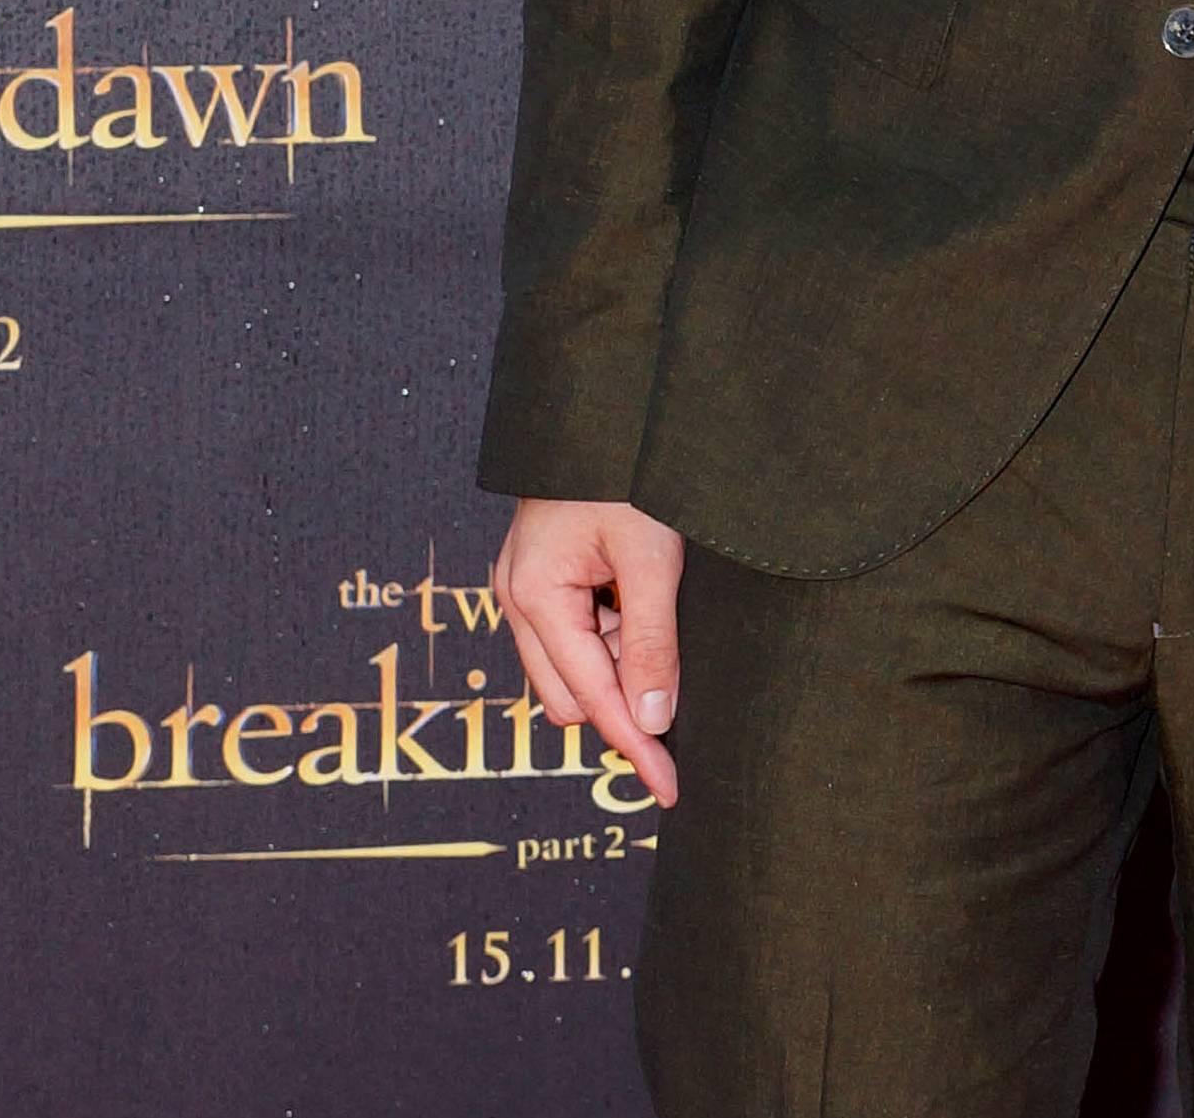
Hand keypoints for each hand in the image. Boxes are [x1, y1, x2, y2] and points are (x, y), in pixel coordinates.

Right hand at [495, 498, 685, 806]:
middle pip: (573, 695)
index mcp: (535, 597)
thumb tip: (655, 719)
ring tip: (655, 592)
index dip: (636, 746)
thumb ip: (651, 639)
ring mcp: (524, 587)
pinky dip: (610, 631)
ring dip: (619, 658)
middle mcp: (516, 599)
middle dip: (626, 694)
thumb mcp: (652, 555)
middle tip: (677, 657)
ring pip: (573, 667)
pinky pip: (574, 632)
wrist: (602, 404)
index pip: (592, 700)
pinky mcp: (540, 575)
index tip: (669, 788)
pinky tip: (639, 589)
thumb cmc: (626, 468)